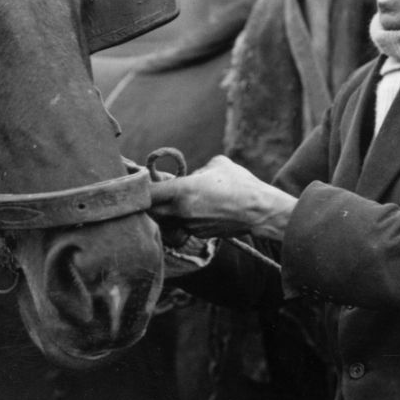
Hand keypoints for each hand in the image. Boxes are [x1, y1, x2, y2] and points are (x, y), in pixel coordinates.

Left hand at [148, 155, 296, 240]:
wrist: (259, 211)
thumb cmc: (240, 183)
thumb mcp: (217, 164)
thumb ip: (197, 171)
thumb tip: (190, 177)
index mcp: (182, 191)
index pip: (148, 193)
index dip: (140, 187)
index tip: (141, 181)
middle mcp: (181, 212)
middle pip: (152, 211)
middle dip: (150, 202)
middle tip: (155, 192)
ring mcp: (190, 226)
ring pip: (166, 221)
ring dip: (166, 212)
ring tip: (176, 200)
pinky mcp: (199, 235)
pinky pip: (182, 227)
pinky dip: (183, 220)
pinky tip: (195, 210)